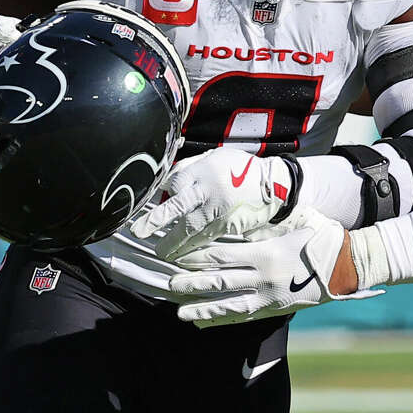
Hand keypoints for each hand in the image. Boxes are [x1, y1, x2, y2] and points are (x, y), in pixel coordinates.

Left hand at [129, 149, 295, 259]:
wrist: (274, 185)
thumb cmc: (241, 169)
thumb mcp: (216, 156)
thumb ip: (191, 166)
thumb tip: (167, 180)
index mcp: (203, 169)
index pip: (174, 182)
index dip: (164, 192)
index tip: (159, 200)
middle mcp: (208, 190)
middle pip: (177, 206)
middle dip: (155, 220)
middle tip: (138, 231)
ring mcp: (218, 209)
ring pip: (189, 228)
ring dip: (172, 242)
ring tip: (160, 252)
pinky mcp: (227, 225)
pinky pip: (205, 238)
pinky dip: (192, 247)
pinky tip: (182, 255)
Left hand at [168, 208, 378, 326]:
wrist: (347, 266)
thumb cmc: (321, 238)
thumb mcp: (295, 221)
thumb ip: (267, 221)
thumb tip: (241, 213)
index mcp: (266, 253)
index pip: (223, 255)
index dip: (198, 257)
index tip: (179, 256)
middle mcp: (263, 278)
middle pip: (219, 282)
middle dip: (191, 285)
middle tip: (169, 286)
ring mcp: (269, 297)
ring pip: (228, 306)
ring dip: (201, 309)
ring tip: (178, 313)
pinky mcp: (275, 310)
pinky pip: (243, 317)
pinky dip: (221, 320)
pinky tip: (203, 322)